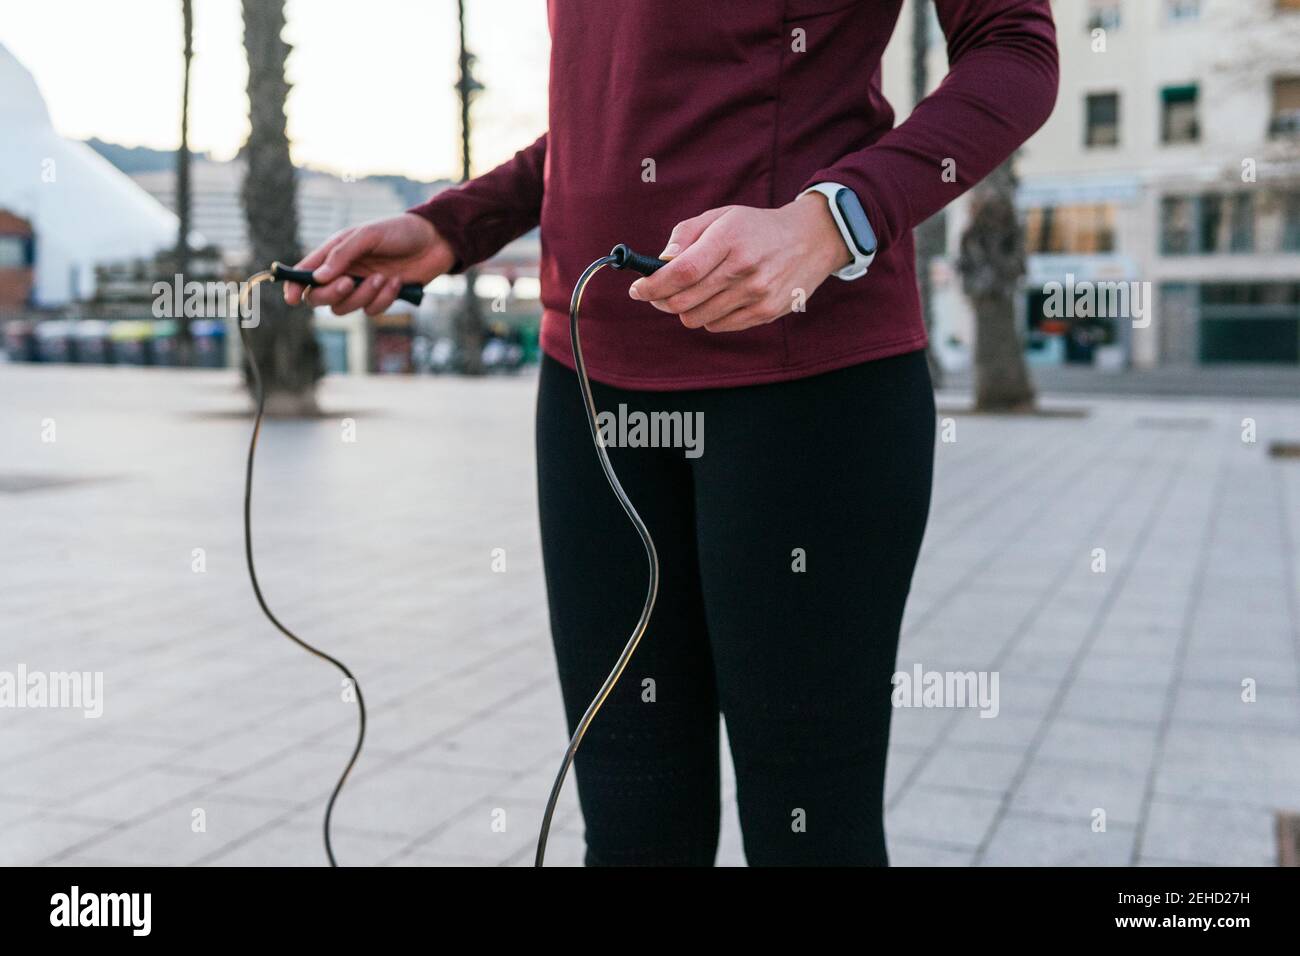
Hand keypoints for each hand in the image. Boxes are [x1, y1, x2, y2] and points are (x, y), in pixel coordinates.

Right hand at [283, 213, 455, 315]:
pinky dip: (384, 298)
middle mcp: (344, 272)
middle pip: (319, 297)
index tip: (292, 298)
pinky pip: (371, 310)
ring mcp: (361, 287)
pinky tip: (398, 282)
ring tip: (384, 277)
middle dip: (331, 294)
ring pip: (344, 308)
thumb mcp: (368, 235)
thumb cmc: (399, 231)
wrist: (435, 241)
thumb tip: (317, 278)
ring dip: (363, 296)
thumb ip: (342, 254)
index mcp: (335, 252)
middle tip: (349, 283)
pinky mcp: (380, 298)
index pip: (306, 272)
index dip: (294, 286)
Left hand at [628, 195, 850, 332]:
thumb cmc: (756, 228)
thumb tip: (661, 261)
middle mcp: (744, 268)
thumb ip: (687, 234)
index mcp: (730, 238)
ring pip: (698, 318)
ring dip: (685, 310)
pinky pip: (719, 326)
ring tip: (691, 294)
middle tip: (657, 294)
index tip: (638, 289)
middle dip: (662, 301)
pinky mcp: (766, 313)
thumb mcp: (722, 216)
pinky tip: (716, 300)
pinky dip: (708, 317)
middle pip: (685, 301)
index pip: (681, 272)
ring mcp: (757, 294)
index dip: (654, 285)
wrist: (810, 241)